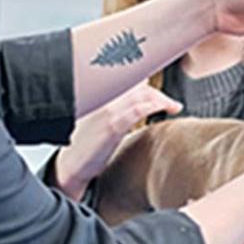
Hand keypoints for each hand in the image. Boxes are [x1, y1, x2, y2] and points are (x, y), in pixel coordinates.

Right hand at [54, 83, 181, 199]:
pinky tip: (165, 108)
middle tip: (171, 103)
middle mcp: (105, 98)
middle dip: (159, 92)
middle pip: (139, 83)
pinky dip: (154, 105)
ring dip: (162, 98)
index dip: (149, 79)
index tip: (162, 88)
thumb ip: (119, 106)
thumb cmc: (87, 144)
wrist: (70, 166)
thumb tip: (142, 98)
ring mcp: (108, 110)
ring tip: (173, 107)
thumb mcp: (102, 118)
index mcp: (102, 94)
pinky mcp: (112, 126)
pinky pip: (137, 110)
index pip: (131, 77)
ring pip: (141, 94)